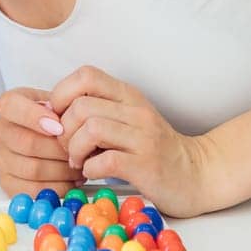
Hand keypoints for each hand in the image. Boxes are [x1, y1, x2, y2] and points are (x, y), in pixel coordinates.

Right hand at [0, 86, 84, 197]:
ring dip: (62, 170)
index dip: (35, 117)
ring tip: (78, 166)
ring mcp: (0, 158)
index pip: (11, 107)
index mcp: (7, 105)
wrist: (49, 134)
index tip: (59, 127)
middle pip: (27, 143)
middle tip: (78, 151)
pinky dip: (56, 188)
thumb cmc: (56, 117)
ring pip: (32, 169)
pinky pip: (32, 190)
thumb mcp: (59, 102)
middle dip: (59, 150)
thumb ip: (61, 106)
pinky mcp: (6, 181)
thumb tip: (65, 121)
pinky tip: (69, 180)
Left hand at [49, 65, 209, 218]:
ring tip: (79, 162)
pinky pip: (105, 160)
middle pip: (81, 106)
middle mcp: (136, 111)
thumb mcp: (128, 120)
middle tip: (68, 148)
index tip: (60, 119)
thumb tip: (52, 113)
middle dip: (64, 130)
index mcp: (128, 96)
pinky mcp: (146, 165)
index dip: (62, 95)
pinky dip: (90, 169)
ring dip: (74, 150)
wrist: (198, 175)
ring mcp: (143, 138)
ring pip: (90, 129)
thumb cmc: (155, 150)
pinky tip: (93, 174)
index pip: (85, 75)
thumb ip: (98, 111)